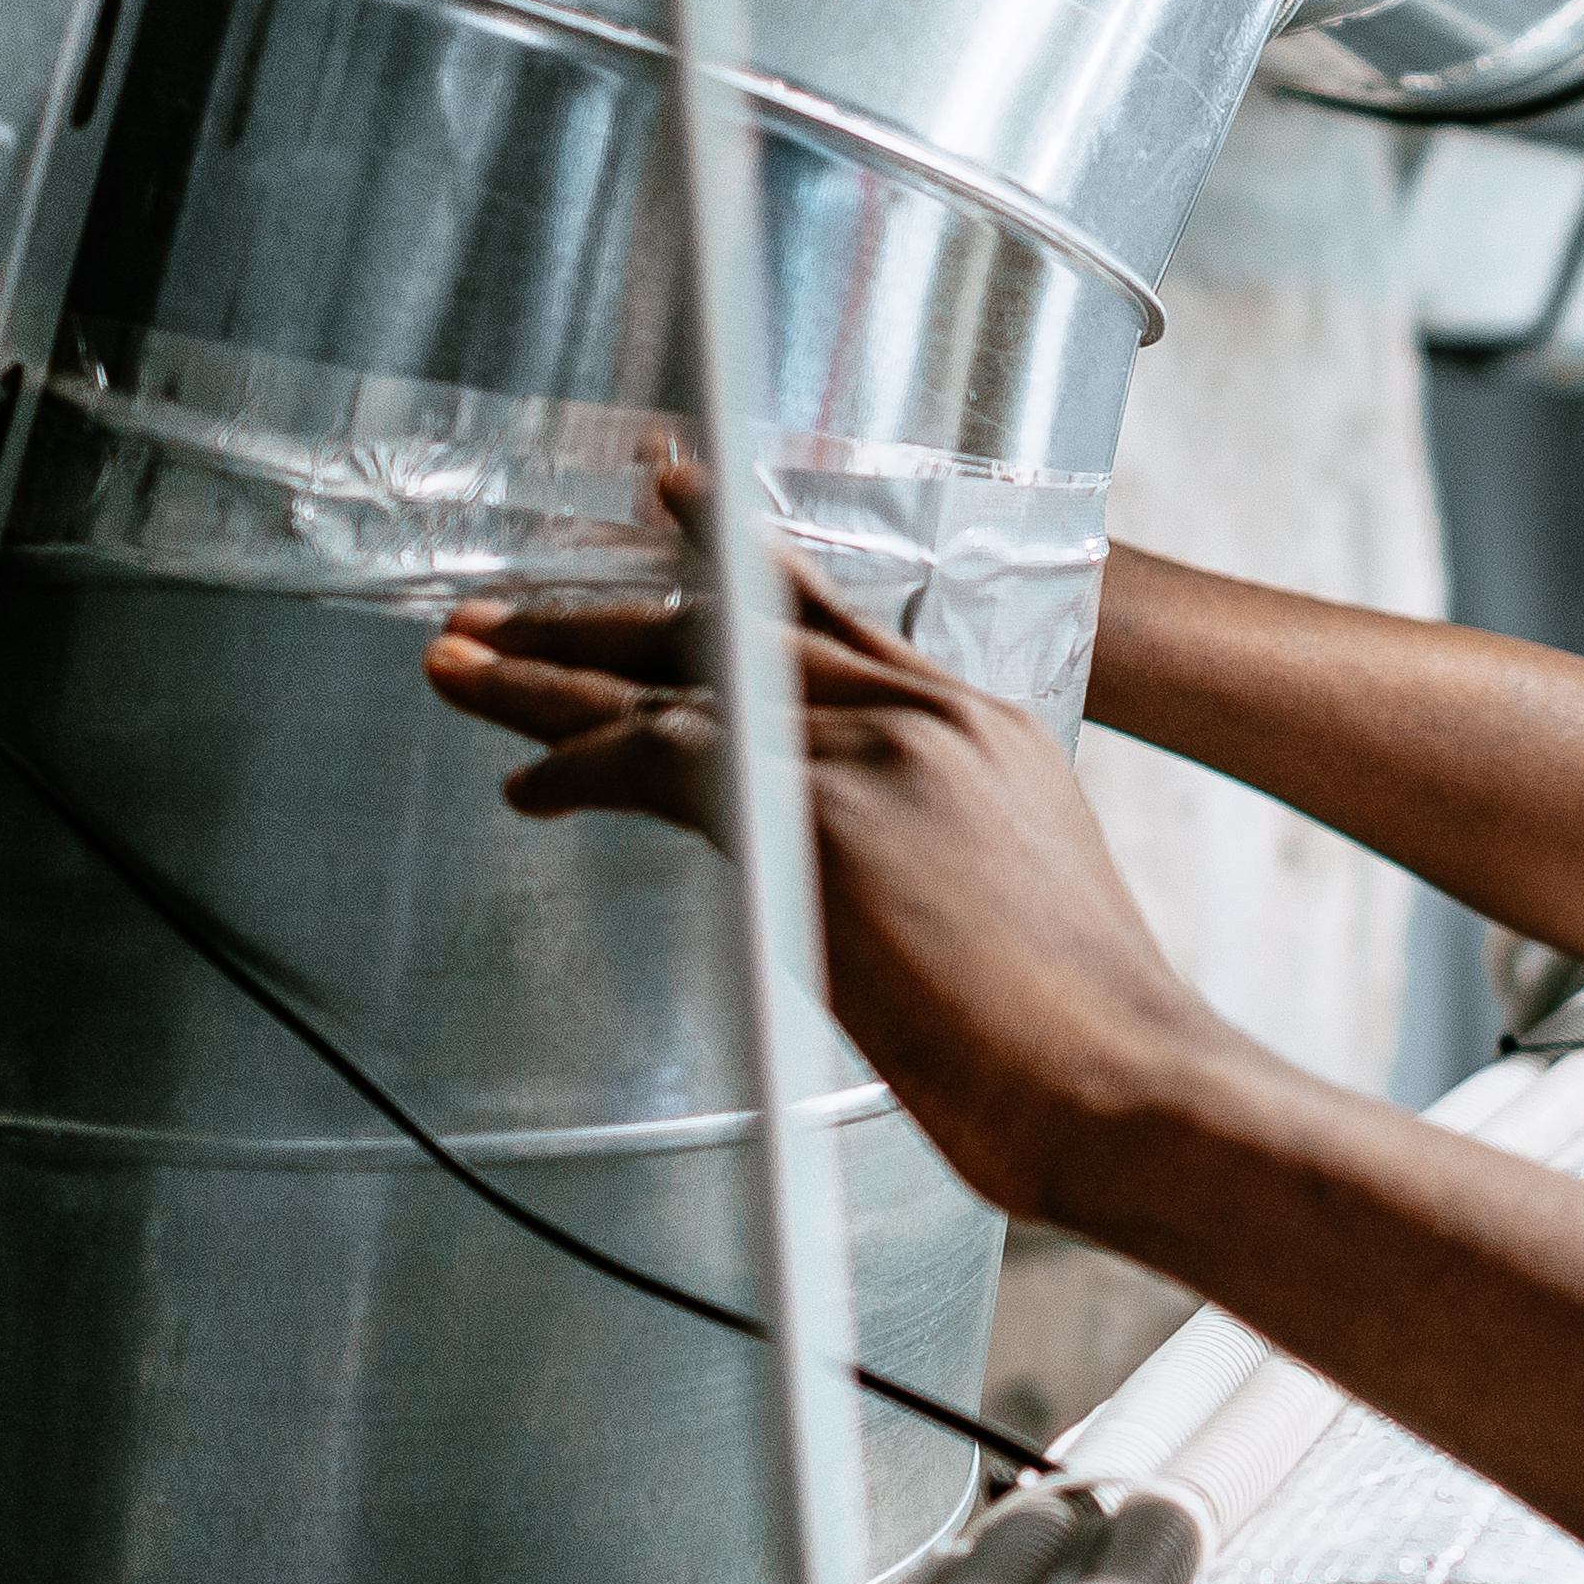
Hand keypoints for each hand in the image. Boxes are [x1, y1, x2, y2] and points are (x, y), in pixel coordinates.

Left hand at [414, 462, 1251, 1224]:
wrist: (1125, 1085)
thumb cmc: (1077, 1044)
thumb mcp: (1009, 906)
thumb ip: (926, 851)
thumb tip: (856, 888)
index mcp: (982, 728)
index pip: (830, 614)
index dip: (735, 556)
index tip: (670, 497)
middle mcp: (928, 713)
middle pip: (731, 625)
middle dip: (600, 618)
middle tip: (499, 611)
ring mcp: (878, 750)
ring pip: (677, 678)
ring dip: (550, 677)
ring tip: (457, 665)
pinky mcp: (825, 810)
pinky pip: (664, 757)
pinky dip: (581, 767)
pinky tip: (531, 787)